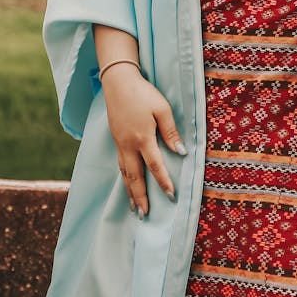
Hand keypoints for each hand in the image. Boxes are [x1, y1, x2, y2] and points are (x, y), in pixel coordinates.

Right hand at [101, 64, 185, 216]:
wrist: (118, 82)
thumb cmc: (143, 93)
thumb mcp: (162, 109)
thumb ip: (171, 132)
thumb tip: (180, 152)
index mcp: (142, 138)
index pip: (155, 166)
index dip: (164, 182)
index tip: (171, 196)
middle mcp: (128, 145)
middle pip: (135, 177)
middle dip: (140, 197)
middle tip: (145, 215)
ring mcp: (120, 143)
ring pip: (124, 173)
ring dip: (130, 191)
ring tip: (134, 207)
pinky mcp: (116, 139)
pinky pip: (120, 164)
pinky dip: (124, 178)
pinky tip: (127, 183)